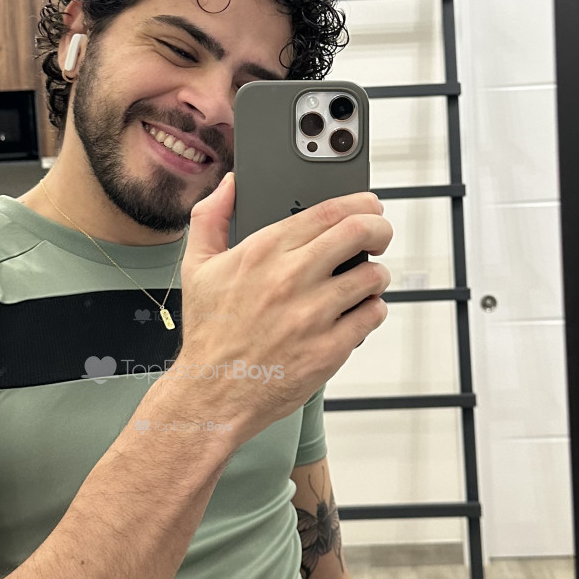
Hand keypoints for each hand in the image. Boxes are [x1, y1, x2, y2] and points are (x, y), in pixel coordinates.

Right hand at [176, 174, 391, 444]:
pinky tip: (357, 312)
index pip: (330, 210)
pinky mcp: (329, 348)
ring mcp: (313, 314)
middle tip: (380, 236)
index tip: (369, 206)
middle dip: (380, 229)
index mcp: (263, 251)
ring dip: (377, 274)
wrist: (212, 393)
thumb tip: (230, 184)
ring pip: (373, 276)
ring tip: (365, 281)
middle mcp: (291, 278)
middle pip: (361, 232)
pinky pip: (372, 315)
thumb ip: (212, 217)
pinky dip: (372, 310)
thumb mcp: (197, 267)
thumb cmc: (209, 334)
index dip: (361, 203)